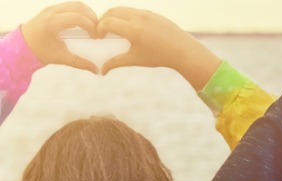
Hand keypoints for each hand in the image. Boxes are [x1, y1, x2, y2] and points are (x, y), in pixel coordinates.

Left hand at [21, 2, 98, 73]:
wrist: (21, 46)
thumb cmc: (39, 52)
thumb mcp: (60, 58)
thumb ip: (79, 63)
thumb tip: (96, 70)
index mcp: (52, 23)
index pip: (78, 18)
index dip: (91, 26)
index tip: (95, 37)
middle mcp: (51, 12)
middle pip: (79, 7)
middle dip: (92, 18)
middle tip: (97, 30)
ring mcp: (51, 8)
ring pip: (75, 4)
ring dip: (87, 13)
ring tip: (92, 26)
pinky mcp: (51, 9)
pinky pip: (69, 6)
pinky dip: (80, 12)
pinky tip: (83, 24)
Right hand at [96, 7, 220, 88]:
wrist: (182, 50)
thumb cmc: (159, 57)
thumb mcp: (135, 60)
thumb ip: (116, 62)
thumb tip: (102, 71)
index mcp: (133, 30)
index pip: (107, 23)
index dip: (99, 29)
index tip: (99, 38)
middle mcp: (138, 18)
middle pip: (112, 11)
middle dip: (103, 20)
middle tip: (101, 31)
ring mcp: (146, 13)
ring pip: (122, 9)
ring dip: (114, 16)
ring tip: (113, 29)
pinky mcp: (151, 12)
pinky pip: (133, 10)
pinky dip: (125, 16)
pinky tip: (127, 28)